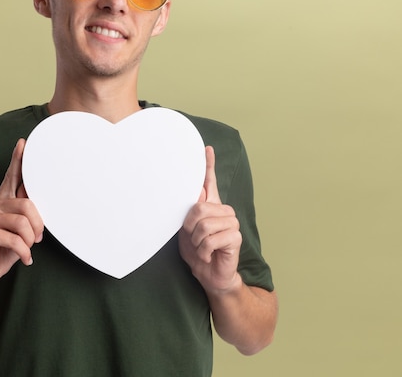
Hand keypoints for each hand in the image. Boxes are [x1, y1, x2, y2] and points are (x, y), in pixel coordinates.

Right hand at [0, 139, 43, 288]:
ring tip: (28, 247)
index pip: (12, 176)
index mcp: (4, 199)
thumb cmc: (7, 246)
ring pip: (23, 223)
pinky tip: (25, 259)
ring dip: (31, 240)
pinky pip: (15, 240)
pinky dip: (25, 252)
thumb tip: (36, 200)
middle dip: (38, 225)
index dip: (18, 159)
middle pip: (28, 204)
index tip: (23, 143)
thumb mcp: (21, 228)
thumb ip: (27, 212)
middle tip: (38, 238)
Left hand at [178, 146, 241, 293]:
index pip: (209, 181)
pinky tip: (208, 255)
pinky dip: (204, 250)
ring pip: (204, 225)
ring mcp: (231, 222)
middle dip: (190, 228)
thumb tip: (198, 190)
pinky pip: (211, 239)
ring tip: (201, 247)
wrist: (208, 274)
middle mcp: (223, 210)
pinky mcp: (235, 237)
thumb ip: (190, 211)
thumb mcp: (186, 230)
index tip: (206, 148)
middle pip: (198, 208)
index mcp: (210, 206)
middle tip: (193, 239)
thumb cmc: (196, 251)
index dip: (208, 164)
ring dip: (196, 241)